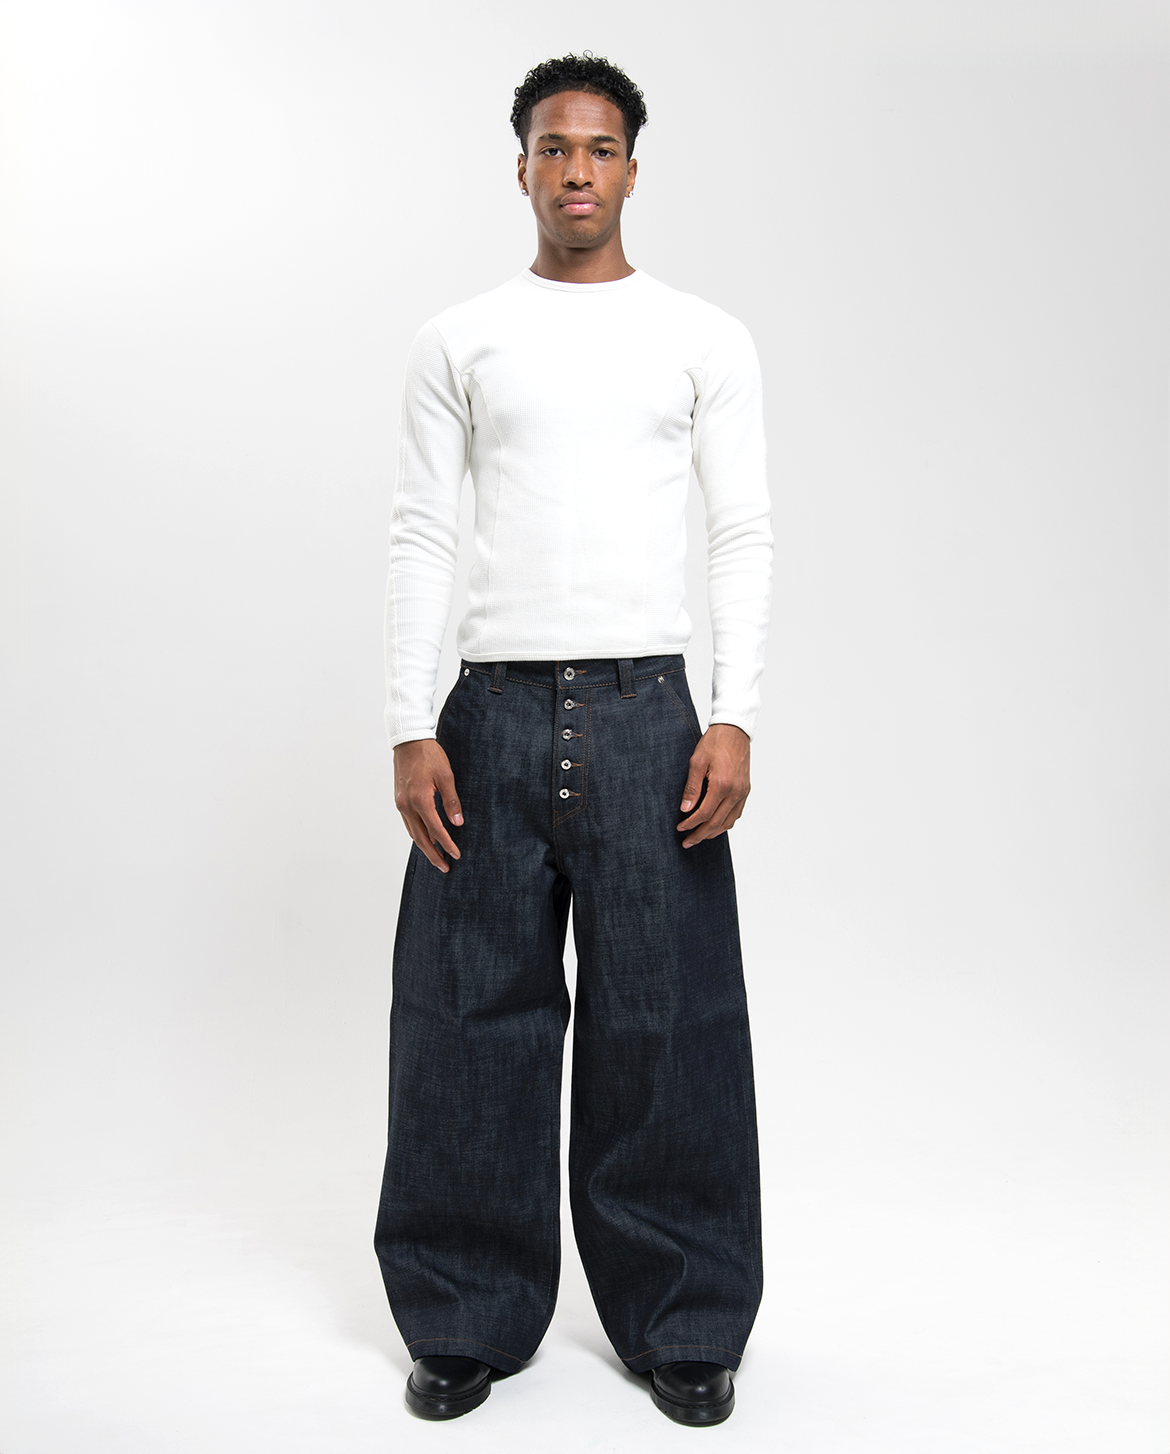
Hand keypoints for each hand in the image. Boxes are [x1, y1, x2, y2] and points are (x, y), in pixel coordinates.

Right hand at [393, 738, 463, 871]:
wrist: (408, 740)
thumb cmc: (429, 755)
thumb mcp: (446, 776)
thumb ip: (451, 801)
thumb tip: (458, 823)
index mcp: (421, 800)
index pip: (436, 831)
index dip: (447, 845)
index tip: (456, 855)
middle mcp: (407, 805)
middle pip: (421, 838)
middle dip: (433, 855)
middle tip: (445, 867)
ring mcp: (401, 803)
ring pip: (412, 832)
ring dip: (424, 847)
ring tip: (436, 857)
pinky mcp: (399, 799)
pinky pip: (408, 823)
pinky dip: (417, 834)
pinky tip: (425, 838)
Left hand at [677, 723, 750, 847]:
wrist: (734, 730)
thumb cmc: (715, 742)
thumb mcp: (696, 762)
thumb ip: (691, 788)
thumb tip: (685, 809)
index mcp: (722, 784)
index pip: (705, 813)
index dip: (691, 824)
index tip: (680, 828)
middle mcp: (735, 791)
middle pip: (717, 823)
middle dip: (700, 834)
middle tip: (688, 842)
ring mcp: (743, 792)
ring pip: (729, 821)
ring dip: (713, 832)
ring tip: (700, 836)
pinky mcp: (745, 790)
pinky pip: (736, 813)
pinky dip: (725, 822)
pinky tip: (715, 824)